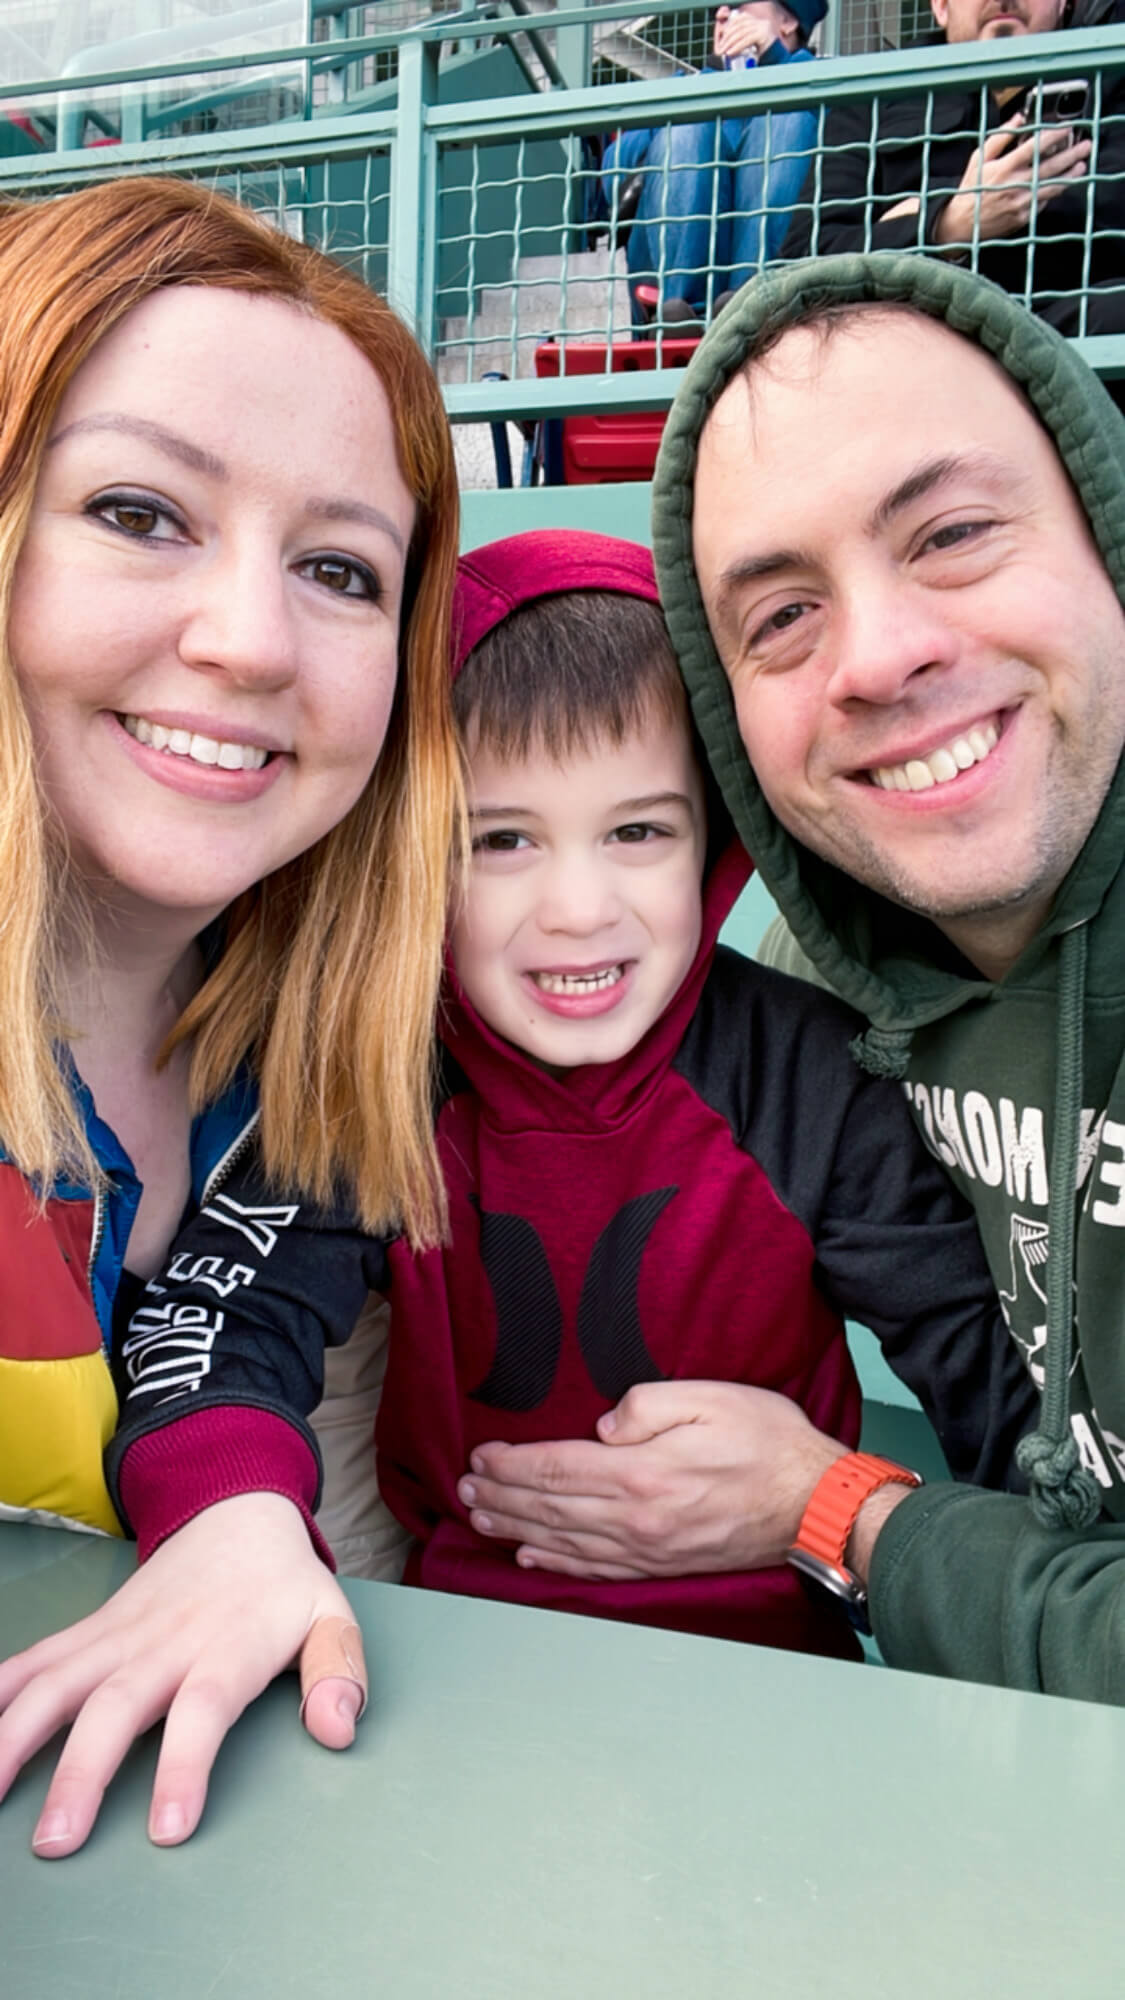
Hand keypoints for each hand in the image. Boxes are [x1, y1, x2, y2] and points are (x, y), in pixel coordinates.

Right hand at [0, 1493, 366, 1856]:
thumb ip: (340, 1673)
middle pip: (117, 1707)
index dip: (186, 1767)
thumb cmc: (283, 1585)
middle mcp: (164, 1643)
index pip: (204, 1709)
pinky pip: (33, 1660)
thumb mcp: (333, 1618)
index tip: (168, 1829)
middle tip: (56, 1840)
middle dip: (82, 1774)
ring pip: (57, 1683)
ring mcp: (118, 1635)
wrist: (234, 1511)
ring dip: (16, 1737)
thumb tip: (338, 1731)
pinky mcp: (89, 1632)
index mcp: (228, 1646)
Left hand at [458, 1381, 845, 1579]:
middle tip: (463, 1490)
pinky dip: (556, 1563)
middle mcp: (635, 1519)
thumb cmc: (767, 1442)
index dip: (512, 1465)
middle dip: (501, 1498)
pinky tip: (532, 1557)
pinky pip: (595, 1568)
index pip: (557, 1469)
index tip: (480, 1458)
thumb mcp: (709, 1397)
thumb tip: (601, 1427)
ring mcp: (647, 1550)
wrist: (814, 1503)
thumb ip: (646, 1405)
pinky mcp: (661, 1566)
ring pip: (564, 1541)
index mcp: (641, 1473)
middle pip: (550, 1508)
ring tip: (480, 1519)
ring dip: (516, 1528)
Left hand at [713, 4, 773, 60]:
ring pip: (742, 32)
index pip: (740, 18)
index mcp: (758, 22)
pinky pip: (746, 40)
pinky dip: (737, 46)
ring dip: (730, 42)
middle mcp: (761, 22)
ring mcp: (763, 27)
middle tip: (721, 47)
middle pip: (739, 25)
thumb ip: (743, 39)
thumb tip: (727, 41)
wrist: (778, 62)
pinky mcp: (763, 35)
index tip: (722, 35)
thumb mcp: (751, 44)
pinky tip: (731, 52)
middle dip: (728, 36)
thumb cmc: (764, 55)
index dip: (730, 25)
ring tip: (724, 51)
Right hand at [933, 114, 1090, 246]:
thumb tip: (1019, 119)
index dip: (1054, 135)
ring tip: (1080, 166)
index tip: (1066, 128)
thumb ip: (1000, 137)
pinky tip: (1059, 185)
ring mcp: (1022, 203)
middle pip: (1051, 167)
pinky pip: (1043, 203)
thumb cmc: (971, 190)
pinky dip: (1051, 193)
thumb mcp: (979, 158)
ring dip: (1070, 176)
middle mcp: (1016, 185)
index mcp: (1005, 167)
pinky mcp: (1024, 217)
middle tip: (1085, 146)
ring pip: (1053, 187)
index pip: (1035, 147)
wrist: (962, 225)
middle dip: (1071, 155)